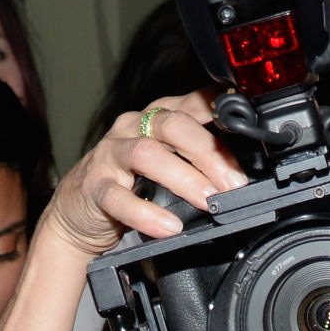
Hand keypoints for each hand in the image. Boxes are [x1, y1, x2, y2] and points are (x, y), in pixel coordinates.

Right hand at [46, 93, 246, 258]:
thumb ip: (198, 158)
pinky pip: (119, 198)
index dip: (222, 114)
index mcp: (156, 116)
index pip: (193, 103)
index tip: (251, 130)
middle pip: (173, 126)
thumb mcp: (168, 161)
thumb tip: (242, 174)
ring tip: (207, 202)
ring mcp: (110, 155)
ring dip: (183, 178)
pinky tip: (168, 227)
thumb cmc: (130, 183)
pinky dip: (146, 214)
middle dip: (209, 153)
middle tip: (233, 183)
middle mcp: (132, 127)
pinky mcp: (94, 186)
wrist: (78, 210)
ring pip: (147, 155)